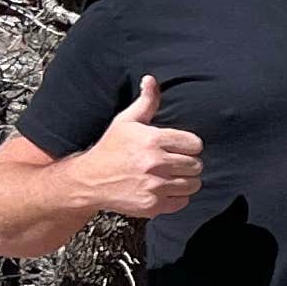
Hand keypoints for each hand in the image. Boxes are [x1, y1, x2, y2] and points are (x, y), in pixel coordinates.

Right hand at [82, 76, 203, 220]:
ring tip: (172, 176)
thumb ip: (146, 101)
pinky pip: (182, 202)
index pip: (195, 144)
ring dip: (186, 180)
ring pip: (193, 184)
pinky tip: (165, 189)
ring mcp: (154, 187)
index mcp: (152, 140)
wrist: (90, 180)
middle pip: (196, 165)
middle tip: (175, 162)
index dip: (190, 146)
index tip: (180, 147)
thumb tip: (151, 79)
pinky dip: (177, 197)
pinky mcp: (152, 206)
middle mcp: (155, 163)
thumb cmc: (111, 148)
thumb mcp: (125, 121)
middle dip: (189, 163)